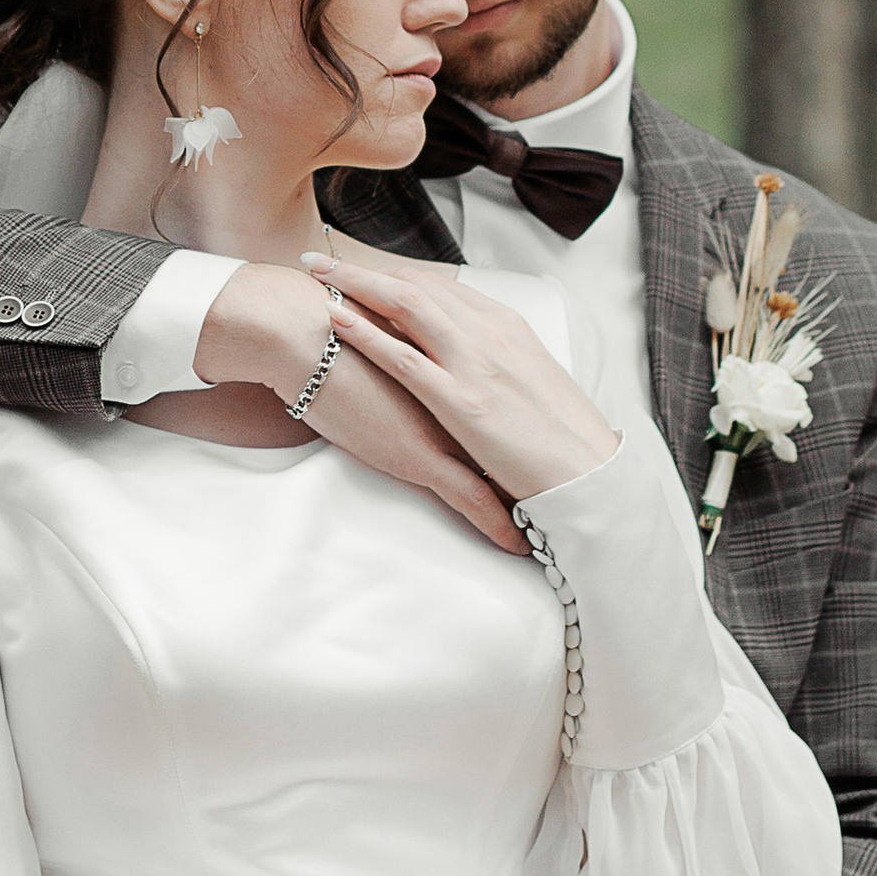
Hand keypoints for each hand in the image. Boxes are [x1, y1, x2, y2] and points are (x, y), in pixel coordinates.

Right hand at [195, 263, 526, 556]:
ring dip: (530, 495)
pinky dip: (497, 523)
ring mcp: (444, 428)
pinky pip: (469, 498)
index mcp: (455, 364)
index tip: (556, 447)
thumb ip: (406, 349)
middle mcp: (460, 393)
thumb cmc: (332, 329)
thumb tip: (409, 359)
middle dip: (545, 461)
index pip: (506, 398)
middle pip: (515, 433)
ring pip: (501, 469)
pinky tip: (519, 545)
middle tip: (572, 486)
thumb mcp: (383, 334)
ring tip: (558, 521)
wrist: (303, 331)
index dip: (532, 425)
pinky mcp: (421, 455)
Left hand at [301, 244, 619, 504]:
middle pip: (416, 286)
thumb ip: (498, 362)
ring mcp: (474, 364)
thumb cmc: (564, 437)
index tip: (363, 270)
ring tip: (316, 274)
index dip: (395, 275)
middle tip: (323, 261)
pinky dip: (366, 332)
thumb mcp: (532, 381)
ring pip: (406, 306)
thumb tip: (471, 360)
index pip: (441, 286)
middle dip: (364, 270)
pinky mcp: (461, 402)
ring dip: (355, 285)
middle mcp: (489, 332)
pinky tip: (336, 320)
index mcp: (509, 325)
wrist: (590, 474)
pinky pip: (403, 357)